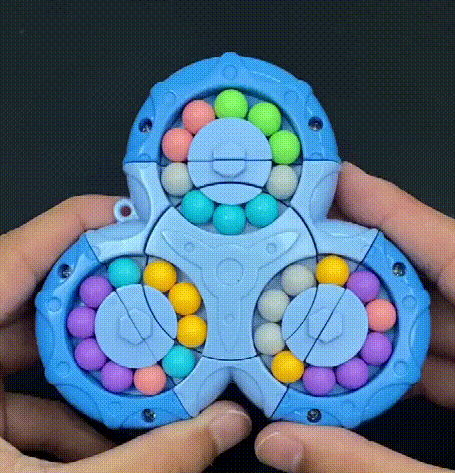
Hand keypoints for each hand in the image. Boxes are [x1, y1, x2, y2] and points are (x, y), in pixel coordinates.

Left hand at [0, 196, 250, 471]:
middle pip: (38, 294)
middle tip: (158, 290)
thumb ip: (145, 463)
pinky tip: (105, 434)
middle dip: (105, 296)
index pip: (19, 253)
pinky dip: (68, 405)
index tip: (135, 219)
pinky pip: (24, 390)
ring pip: (35, 348)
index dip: (81, 225)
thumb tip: (222, 428)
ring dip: (93, 359)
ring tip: (146, 362)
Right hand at [255, 162, 454, 472]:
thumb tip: (279, 444)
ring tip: (318, 305)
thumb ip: (368, 463)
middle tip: (310, 243)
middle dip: (369, 260)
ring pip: (430, 316)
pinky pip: (438, 353)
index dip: (394, 209)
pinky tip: (353, 364)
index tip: (341, 179)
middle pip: (436, 275)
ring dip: (373, 316)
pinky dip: (393, 357)